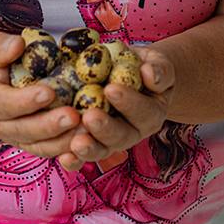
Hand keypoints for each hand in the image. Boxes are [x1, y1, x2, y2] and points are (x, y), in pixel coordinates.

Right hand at [0, 32, 83, 158]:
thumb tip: (17, 44)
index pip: (4, 103)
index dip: (25, 101)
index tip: (49, 92)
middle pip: (24, 130)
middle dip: (49, 125)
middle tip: (73, 115)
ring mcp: (15, 136)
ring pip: (39, 145)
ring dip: (63, 140)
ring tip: (86, 129)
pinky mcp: (31, 143)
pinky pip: (50, 150)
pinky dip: (68, 147)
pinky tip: (87, 138)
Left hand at [58, 46, 176, 170]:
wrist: (128, 75)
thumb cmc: (143, 67)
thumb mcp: (157, 63)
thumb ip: (160, 69)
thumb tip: (150, 74)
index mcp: (152, 113)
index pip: (144, 111)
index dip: (129, 103)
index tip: (111, 89)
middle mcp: (133, 132)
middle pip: (122, 136)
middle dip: (106, 128)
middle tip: (90, 117)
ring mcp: (111, 141)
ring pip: (102, 150)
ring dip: (90, 148)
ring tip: (77, 142)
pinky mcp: (93, 145)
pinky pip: (84, 157)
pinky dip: (74, 160)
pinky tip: (64, 158)